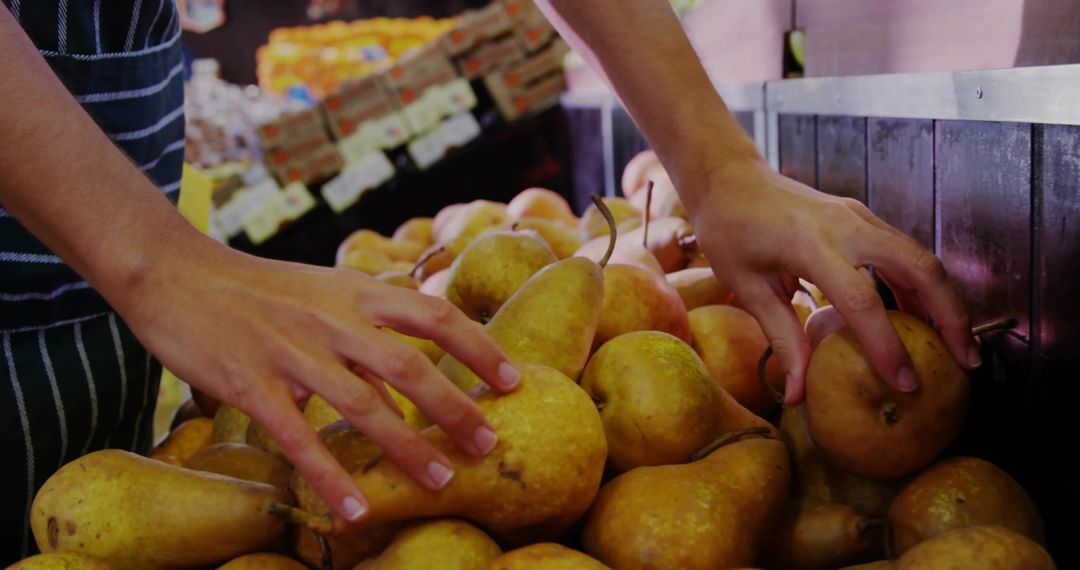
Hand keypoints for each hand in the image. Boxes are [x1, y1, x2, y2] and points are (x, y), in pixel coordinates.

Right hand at [116, 239, 519, 524]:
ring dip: (406, 447)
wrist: (177, 274)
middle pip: (411, 365)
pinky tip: (356, 510)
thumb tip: (415, 372)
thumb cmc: (258, 289)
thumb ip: (369, 325)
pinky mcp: (250, 382)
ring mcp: (292, 350)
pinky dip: (331, 477)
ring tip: (441, 483)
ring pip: (362, 405)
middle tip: (489, 446)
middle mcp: (332, 318)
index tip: (514, 381)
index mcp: (356, 291)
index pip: (435, 313)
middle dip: (455, 408)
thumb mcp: (324, 289)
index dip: (480, 347)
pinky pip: (298, 438)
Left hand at [685, 157, 979, 403]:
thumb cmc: (730, 231)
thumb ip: (781, 338)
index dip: (887, 346)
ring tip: (956, 347)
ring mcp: (859, 216)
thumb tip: (798, 394)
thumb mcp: (747, 287)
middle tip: (965, 362)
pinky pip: (903, 252)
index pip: (862, 301)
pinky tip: (922, 320)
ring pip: (920, 256)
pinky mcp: (862, 218)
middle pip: (919, 268)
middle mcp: (846, 225)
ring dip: (943, 300)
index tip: (905, 383)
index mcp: (810, 244)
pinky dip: (921, 285)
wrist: (729, 178)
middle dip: (950, 316)